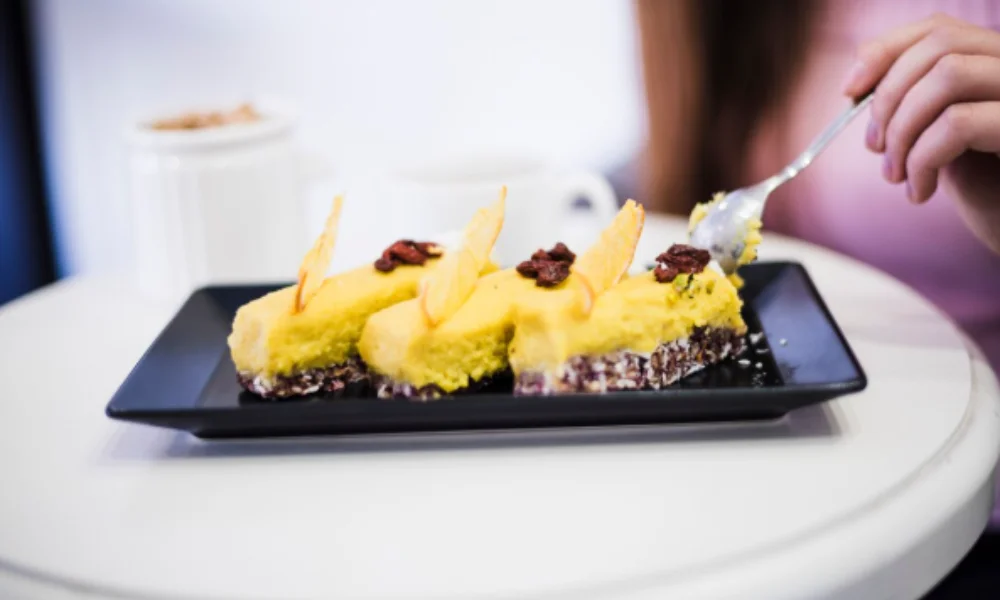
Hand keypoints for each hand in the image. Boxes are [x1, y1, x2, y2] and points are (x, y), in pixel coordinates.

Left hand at [842, 13, 999, 254]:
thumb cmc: (983, 186)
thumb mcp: (940, 135)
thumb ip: (914, 103)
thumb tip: (857, 87)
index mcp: (994, 61)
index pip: (937, 28)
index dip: (885, 52)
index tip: (848, 91)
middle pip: (940, 45)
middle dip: (889, 97)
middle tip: (875, 147)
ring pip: (948, 75)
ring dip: (903, 129)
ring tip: (895, 175)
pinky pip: (959, 123)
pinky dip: (923, 159)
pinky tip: (919, 192)